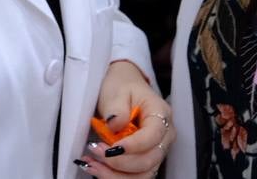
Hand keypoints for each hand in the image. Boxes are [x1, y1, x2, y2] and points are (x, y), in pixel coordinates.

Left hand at [78, 60, 172, 176]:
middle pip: (149, 161)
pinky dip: (113, 176)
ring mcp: (155, 151)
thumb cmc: (123, 86)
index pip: (153, 136)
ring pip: (142, 175)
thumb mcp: (117, 91)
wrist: (124, 86)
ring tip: (92, 164)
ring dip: (116, 175)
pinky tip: (95, 168)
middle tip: (95, 150)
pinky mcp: (144, 160)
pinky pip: (133, 176)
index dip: (134, 146)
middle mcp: (164, 137)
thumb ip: (117, 109)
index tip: (111, 148)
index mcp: (160, 114)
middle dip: (120, 162)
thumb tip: (115, 126)